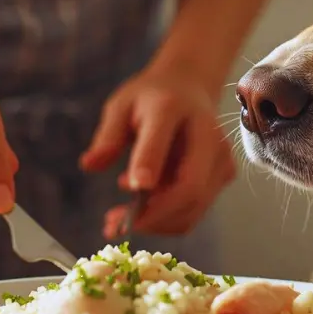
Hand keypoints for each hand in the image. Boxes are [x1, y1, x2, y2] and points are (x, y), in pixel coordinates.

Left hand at [80, 66, 234, 236]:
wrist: (190, 89)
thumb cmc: (150, 99)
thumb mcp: (121, 106)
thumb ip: (107, 136)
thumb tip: (89, 166)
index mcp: (172, 108)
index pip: (162, 139)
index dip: (149, 164)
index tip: (132, 187)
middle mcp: (206, 134)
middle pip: (189, 187)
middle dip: (152, 214)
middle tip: (114, 224)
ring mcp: (220, 158)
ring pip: (192, 208)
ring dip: (155, 224)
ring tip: (118, 219)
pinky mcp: (223, 176)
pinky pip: (194, 211)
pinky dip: (165, 222)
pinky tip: (141, 212)